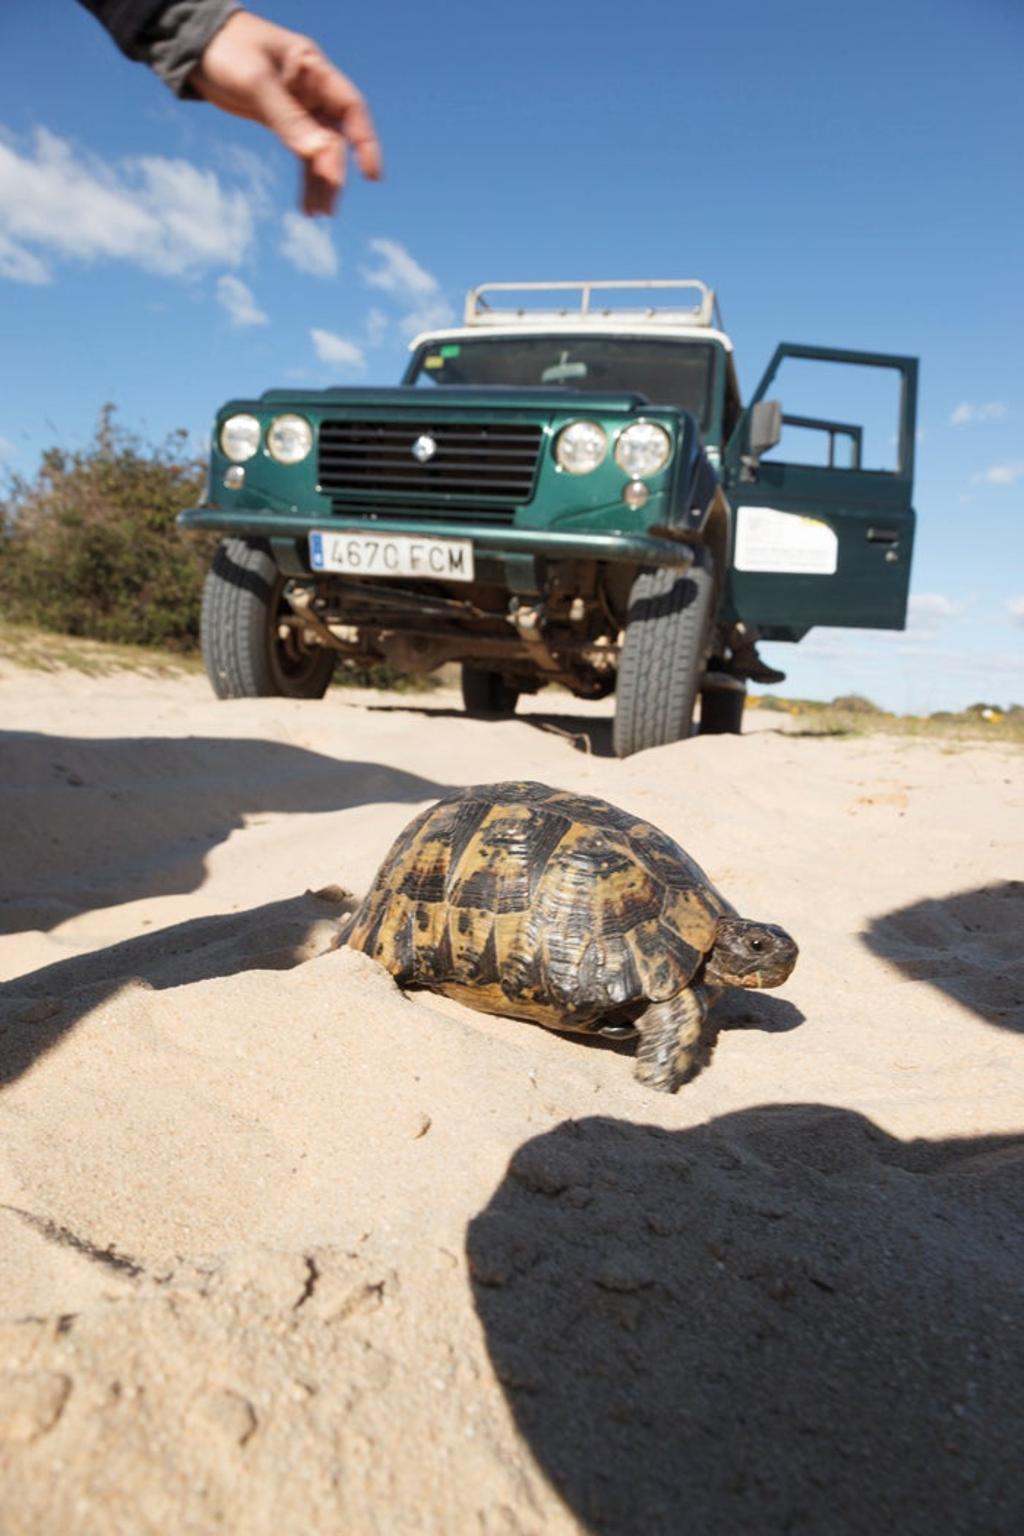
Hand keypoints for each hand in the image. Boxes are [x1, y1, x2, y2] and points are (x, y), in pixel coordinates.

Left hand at [189, 11, 381, 215]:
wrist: (193, 44)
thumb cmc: (226, 47)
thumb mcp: (255, 80)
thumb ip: (287, 117)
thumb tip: (318, 154)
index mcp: (313, 69)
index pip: (350, 107)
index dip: (364, 141)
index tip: (371, 175)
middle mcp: (311, 89)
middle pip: (334, 137)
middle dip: (332, 172)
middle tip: (328, 205)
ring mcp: (298, 106)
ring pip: (318, 151)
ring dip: (319, 182)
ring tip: (318, 214)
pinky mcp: (281, 121)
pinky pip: (300, 153)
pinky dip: (303, 178)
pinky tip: (305, 205)